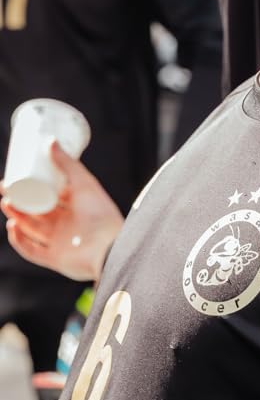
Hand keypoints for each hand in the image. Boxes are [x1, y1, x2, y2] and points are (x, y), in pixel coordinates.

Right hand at [1, 141, 123, 281]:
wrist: (109, 246)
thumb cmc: (99, 212)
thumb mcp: (84, 183)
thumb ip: (68, 163)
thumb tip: (50, 141)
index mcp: (73, 206)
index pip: (47, 196)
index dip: (31, 188)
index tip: (14, 177)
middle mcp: (65, 224)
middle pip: (35, 212)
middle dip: (18, 202)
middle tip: (4, 189)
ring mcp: (59, 242)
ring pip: (31, 229)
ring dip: (16, 217)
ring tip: (6, 202)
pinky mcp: (53, 258)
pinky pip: (31, 250)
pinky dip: (19, 240)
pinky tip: (11, 226)